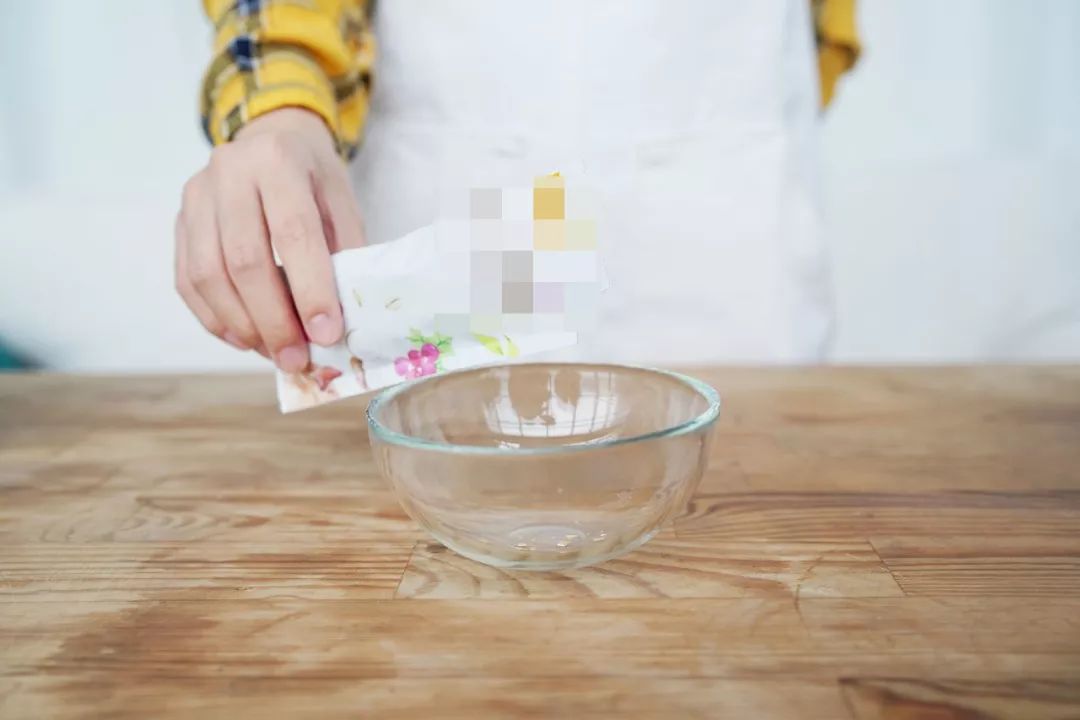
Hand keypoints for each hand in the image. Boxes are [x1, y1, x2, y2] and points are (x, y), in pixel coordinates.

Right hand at [175, 108, 363, 371]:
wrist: (271, 138)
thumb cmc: (314, 178)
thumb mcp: (342, 202)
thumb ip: (343, 254)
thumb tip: (336, 323)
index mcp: (278, 160)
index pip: (293, 233)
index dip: (310, 289)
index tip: (326, 334)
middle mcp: (228, 172)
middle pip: (244, 260)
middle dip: (273, 319)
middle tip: (296, 359)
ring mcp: (195, 196)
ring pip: (208, 275)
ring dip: (242, 325)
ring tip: (273, 353)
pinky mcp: (178, 221)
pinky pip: (187, 281)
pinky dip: (215, 319)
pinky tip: (244, 339)